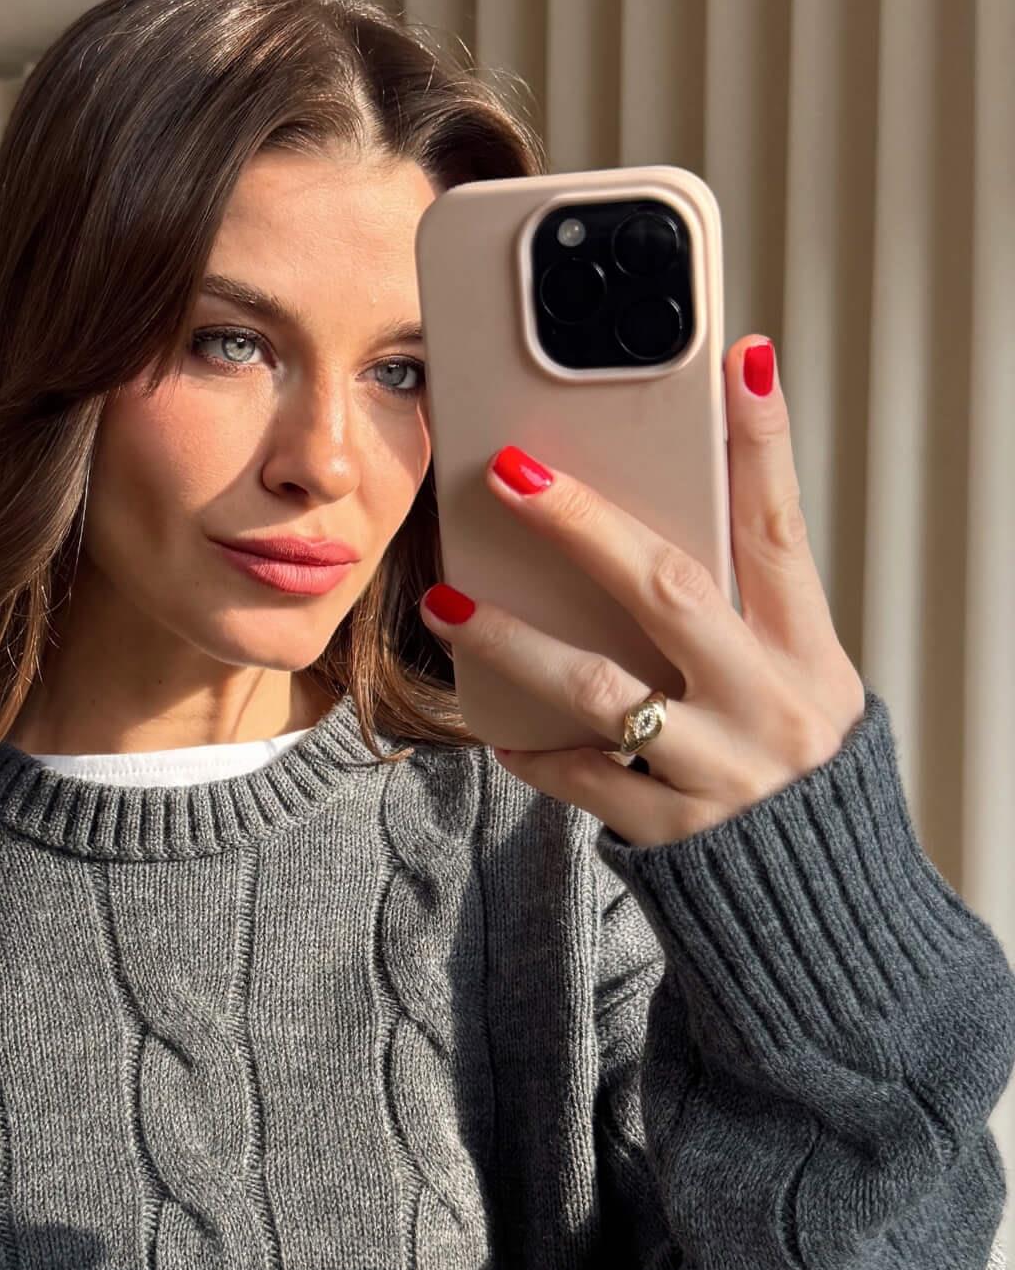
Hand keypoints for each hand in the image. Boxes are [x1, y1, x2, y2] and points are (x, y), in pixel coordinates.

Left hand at [416, 336, 868, 848]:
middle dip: (583, 524)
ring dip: (514, 640)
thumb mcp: (802, 682)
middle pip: (668, 591)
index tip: (735, 360)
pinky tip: (496, 726)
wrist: (820, 910)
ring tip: (449, 600)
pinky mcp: (671, 832)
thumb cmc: (793, 771)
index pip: (781, 529)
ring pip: (599, 690)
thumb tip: (663, 511)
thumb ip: (745, 613)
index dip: (761, 443)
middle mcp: (769, 705)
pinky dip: (534, 748)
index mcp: (808, 654)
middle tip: (508, 468)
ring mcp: (719, 771)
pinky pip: (582, 777)